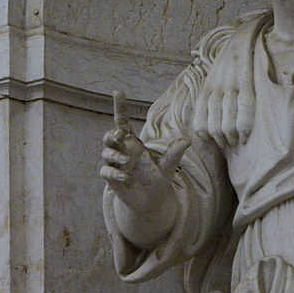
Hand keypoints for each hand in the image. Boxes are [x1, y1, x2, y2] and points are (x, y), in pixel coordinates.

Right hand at [100, 90, 187, 233]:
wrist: (153, 200)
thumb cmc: (158, 177)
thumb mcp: (169, 164)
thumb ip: (175, 151)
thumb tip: (187, 139)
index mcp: (133, 142)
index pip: (122, 120)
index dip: (119, 106)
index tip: (117, 91)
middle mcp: (122, 151)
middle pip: (108, 136)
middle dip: (111, 135)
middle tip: (121, 136)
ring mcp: (115, 165)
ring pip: (106, 153)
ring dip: (115, 155)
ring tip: (127, 162)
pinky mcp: (112, 179)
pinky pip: (106, 172)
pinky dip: (114, 173)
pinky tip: (126, 177)